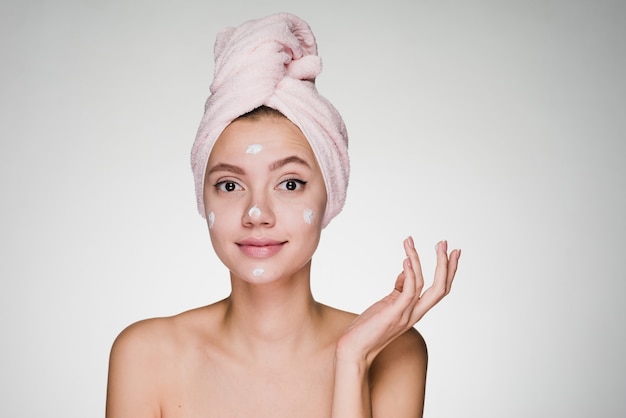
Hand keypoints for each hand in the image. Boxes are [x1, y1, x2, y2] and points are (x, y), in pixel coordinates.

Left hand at [336, 236, 459, 364]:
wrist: (354, 350)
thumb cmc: (367, 328)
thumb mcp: (387, 304)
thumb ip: (399, 289)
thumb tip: (406, 269)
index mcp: (415, 311)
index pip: (440, 290)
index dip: (448, 271)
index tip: (452, 252)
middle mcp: (415, 313)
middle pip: (441, 288)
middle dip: (446, 264)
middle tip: (445, 243)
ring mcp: (405, 315)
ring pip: (424, 285)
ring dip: (419, 260)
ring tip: (411, 243)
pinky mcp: (393, 314)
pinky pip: (408, 292)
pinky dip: (409, 274)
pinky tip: (406, 259)